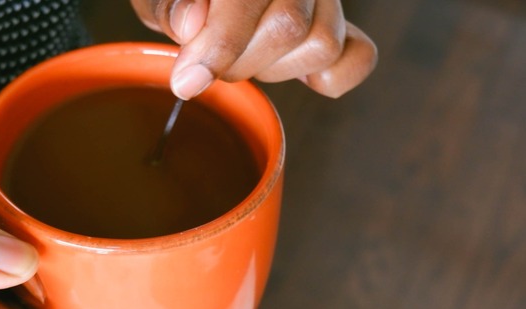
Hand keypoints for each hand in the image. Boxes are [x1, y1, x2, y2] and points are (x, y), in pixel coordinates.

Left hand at [130, 0, 377, 98]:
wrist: (203, 2)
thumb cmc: (181, 0)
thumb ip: (169, 4)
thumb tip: (190, 23)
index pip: (248, 0)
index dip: (218, 46)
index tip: (187, 81)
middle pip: (289, 28)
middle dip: (238, 61)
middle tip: (209, 63)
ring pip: (322, 44)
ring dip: (273, 68)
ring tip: (244, 56)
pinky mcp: (343, 26)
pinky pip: (358, 58)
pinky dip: (329, 78)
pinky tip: (290, 71)